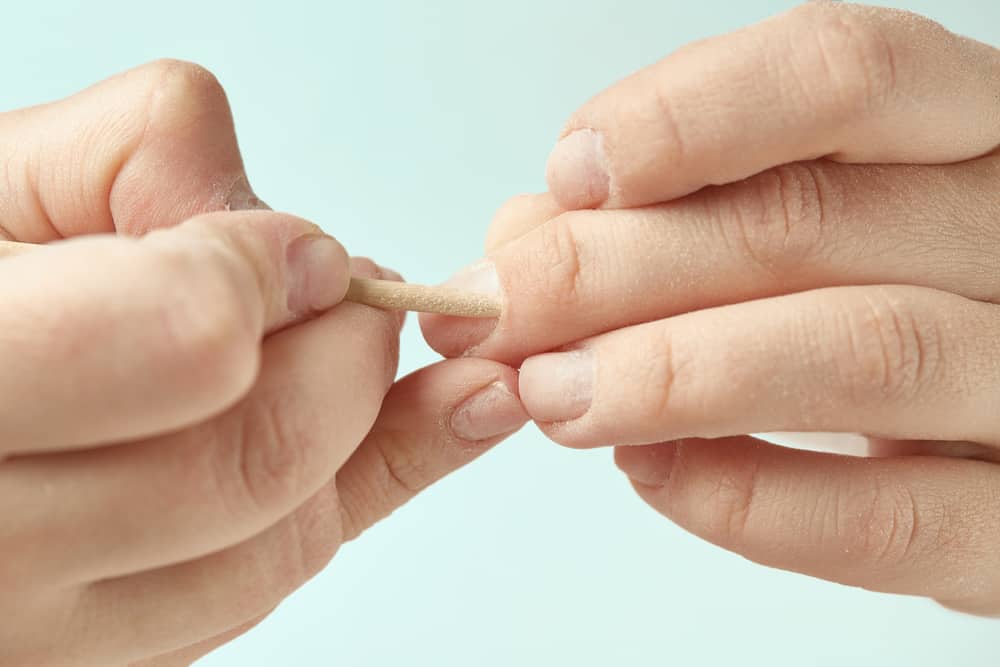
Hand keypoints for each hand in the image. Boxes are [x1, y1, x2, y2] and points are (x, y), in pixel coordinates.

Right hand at [0, 61, 528, 664]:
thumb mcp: (0, 183)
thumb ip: (141, 159)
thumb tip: (302, 245)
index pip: (188, 341)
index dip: (267, 276)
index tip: (302, 251)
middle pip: (258, 460)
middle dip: (346, 358)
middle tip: (348, 295)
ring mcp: (50, 633)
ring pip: (285, 545)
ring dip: (349, 436)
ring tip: (331, 353)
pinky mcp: (107, 658)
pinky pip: (261, 591)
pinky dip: (323, 500)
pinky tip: (334, 427)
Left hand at [422, 2, 999, 614]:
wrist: (986, 436)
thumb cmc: (871, 303)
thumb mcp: (792, 233)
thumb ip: (665, 220)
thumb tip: (522, 243)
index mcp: (968, 137)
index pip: (845, 74)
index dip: (689, 115)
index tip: (572, 173)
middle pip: (812, 219)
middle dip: (619, 267)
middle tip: (502, 310)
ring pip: (861, 353)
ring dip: (668, 376)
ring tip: (553, 394)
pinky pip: (884, 519)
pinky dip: (741, 497)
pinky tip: (649, 470)